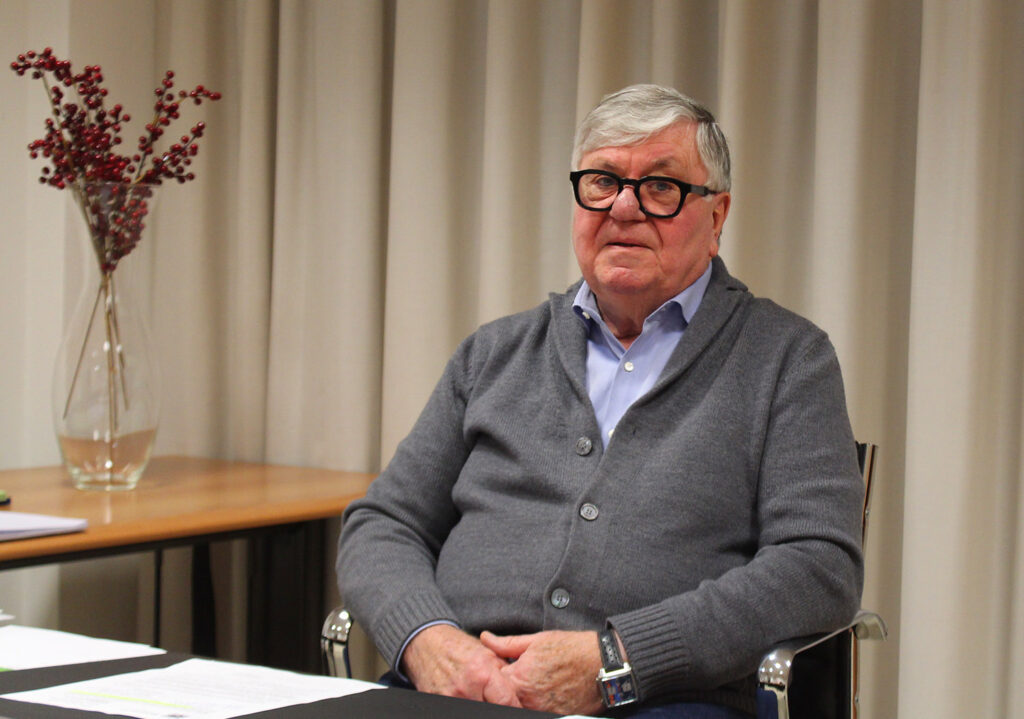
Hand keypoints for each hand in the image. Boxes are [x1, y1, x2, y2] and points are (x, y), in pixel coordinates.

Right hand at [401, 624, 520, 706]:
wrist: (426, 644)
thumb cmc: (458, 647)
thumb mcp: (487, 653)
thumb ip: (504, 673)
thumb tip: (519, 691)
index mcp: (481, 673)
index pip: (506, 703)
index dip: (515, 708)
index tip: (517, 708)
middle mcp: (465, 689)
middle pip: (491, 711)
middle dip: (498, 707)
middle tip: (499, 701)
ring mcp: (450, 699)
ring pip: (475, 712)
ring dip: (481, 706)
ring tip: (481, 697)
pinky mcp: (437, 703)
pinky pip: (458, 709)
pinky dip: (465, 705)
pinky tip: (468, 698)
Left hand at [479, 629, 604, 714]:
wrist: (604, 665)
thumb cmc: (572, 649)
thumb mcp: (537, 640)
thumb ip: (507, 644)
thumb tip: (485, 638)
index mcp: (519, 677)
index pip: (492, 682)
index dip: (494, 674)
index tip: (501, 668)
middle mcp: (528, 699)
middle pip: (504, 698)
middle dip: (505, 688)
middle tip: (518, 677)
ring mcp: (542, 710)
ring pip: (520, 706)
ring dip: (521, 698)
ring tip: (534, 683)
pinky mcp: (555, 717)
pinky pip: (537, 712)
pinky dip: (537, 704)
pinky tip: (545, 692)